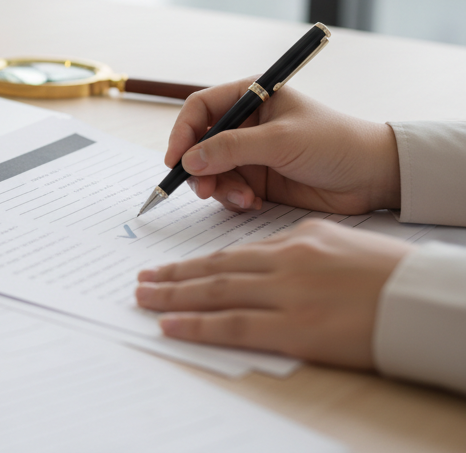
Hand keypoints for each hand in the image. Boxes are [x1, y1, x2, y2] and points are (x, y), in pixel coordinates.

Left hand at [135, 220, 412, 367]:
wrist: (424, 299)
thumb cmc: (393, 277)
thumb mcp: (342, 246)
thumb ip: (303, 252)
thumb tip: (272, 262)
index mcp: (297, 240)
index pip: (235, 253)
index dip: (199, 262)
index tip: (173, 267)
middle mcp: (285, 262)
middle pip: (215, 268)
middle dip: (174, 275)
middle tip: (142, 278)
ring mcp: (287, 294)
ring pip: (215, 291)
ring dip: (173, 295)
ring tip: (143, 297)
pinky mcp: (294, 327)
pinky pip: (233, 325)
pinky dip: (195, 324)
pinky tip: (169, 325)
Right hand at [167, 79, 400, 214]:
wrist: (374, 178)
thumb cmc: (335, 144)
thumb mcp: (281, 141)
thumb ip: (232, 148)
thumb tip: (190, 160)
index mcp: (251, 97)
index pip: (201, 109)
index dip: (183, 132)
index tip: (176, 160)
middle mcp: (246, 124)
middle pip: (201, 144)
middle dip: (199, 168)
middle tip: (203, 190)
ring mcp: (251, 153)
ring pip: (212, 171)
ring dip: (220, 188)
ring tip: (243, 199)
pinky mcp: (259, 180)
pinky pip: (229, 190)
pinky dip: (235, 199)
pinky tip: (255, 204)